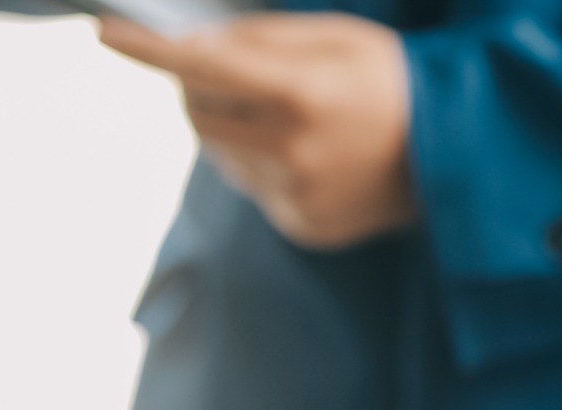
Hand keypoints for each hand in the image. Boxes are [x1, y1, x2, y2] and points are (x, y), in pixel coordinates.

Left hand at [102, 14, 416, 248]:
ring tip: (283, 117)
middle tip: (226, 74)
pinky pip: (252, 188)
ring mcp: (296, 195)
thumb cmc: (393, 80)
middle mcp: (295, 150)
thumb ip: (264, 40)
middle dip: (197, 90)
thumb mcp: (336, 38)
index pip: (204, 67)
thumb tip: (195, 47)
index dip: (149, 50)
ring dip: (230, 129)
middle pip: (199, 116)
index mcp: (304, 93)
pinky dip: (261, 164)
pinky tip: (308, 154)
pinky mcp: (301, 226)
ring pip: (220, 156)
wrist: (456, 155)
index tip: (105, 32)